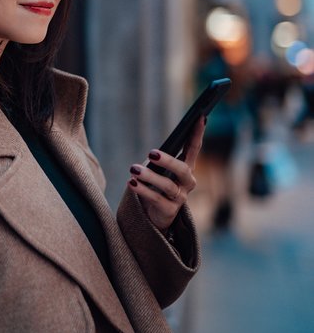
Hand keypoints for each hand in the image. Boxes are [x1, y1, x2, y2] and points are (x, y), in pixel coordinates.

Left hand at [127, 117, 204, 231]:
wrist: (155, 215)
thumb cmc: (157, 186)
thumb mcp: (160, 170)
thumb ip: (162, 159)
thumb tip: (155, 151)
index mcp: (186, 168)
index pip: (194, 148)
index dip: (197, 134)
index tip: (200, 117)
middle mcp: (187, 182)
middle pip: (182, 169)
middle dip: (168, 160)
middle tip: (151, 153)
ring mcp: (180, 197)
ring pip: (168, 186)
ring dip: (149, 176)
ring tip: (133, 169)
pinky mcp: (170, 210)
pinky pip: (156, 199)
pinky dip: (143, 190)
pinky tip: (131, 182)